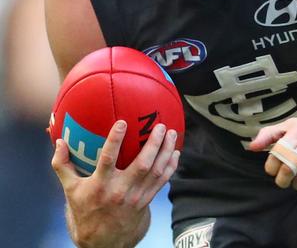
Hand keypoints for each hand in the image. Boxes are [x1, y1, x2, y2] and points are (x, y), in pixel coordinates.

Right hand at [51, 120, 179, 246]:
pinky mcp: (146, 200)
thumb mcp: (70, 190)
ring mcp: (136, 196)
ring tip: (172, 134)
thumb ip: (62, 165)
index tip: (122, 122)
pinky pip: (162, 181)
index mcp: (100, 185)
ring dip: (166, 151)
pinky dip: (170, 166)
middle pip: (142, 164)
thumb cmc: (84, 211)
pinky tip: (175, 152)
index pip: (107, 160)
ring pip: (156, 171)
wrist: (102, 242)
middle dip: (153, 144)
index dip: (115, 141)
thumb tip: (59, 142)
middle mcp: (120, 190)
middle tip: (160, 126)